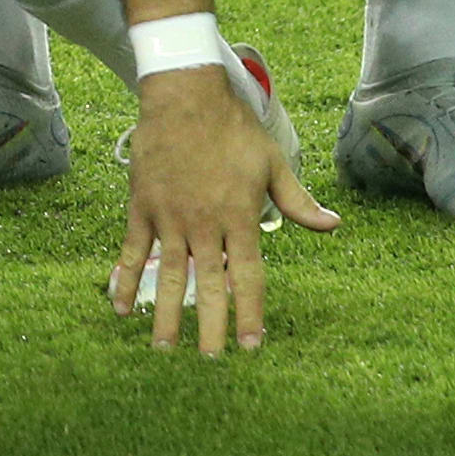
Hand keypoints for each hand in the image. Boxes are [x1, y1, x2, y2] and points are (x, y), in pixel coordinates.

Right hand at [110, 67, 337, 355]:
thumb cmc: (232, 128)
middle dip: (210, 326)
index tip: (251, 346)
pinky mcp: (142, 205)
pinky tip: (121, 308)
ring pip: (169, 275)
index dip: (250, 313)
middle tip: (210, 361)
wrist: (183, 94)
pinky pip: (133, 250)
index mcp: (240, 216)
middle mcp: (204, 222)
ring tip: (164, 349)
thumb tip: (334, 225)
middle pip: (209, 285)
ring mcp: (170, 215)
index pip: (248, 277)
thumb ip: (298, 201)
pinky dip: (125, 279)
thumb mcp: (272, 162)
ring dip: (166, 314)